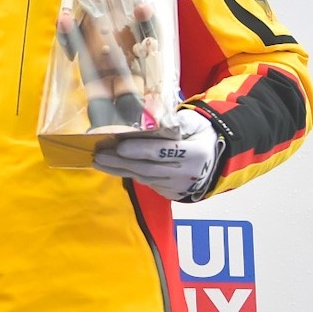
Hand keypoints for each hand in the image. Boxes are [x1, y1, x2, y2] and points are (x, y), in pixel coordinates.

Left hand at [92, 108, 221, 200]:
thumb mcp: (195, 122)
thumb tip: (152, 119)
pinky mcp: (170, 193)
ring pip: (144, 178)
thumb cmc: (200, 134)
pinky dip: (128, 174)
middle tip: (99, 155)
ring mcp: (178, 186)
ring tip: (99, 160)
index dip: (140, 150)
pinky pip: (146, 183)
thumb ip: (176, 122)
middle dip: (121, 162)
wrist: (214, 159)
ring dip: (119, 170)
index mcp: (195, 154)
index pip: (163, 152)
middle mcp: (187, 174)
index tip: (119, 146)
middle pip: (148, 168)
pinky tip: (112, 167)